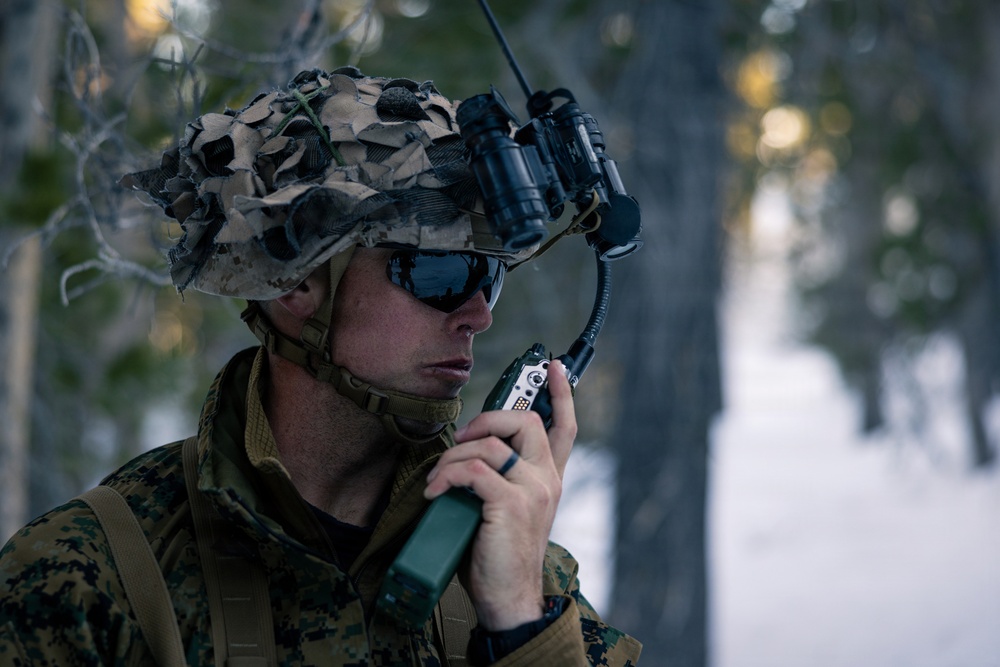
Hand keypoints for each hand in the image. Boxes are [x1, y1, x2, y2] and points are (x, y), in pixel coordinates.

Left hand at [423, 359, 576, 630]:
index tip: (550, 366)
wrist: (510, 600)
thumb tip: (463, 454)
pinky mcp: (511, 504)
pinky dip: (446, 475)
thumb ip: (498, 480)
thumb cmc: (499, 557)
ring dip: (453, 455)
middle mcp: (547, 480)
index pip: (564, 427)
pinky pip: (472, 470)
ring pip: (489, 444)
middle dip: (487, 418)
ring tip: (436, 478)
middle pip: (525, 421)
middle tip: (461, 437)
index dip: (560, 393)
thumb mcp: (505, 511)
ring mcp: (532, 490)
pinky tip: (434, 492)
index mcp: (549, 479)